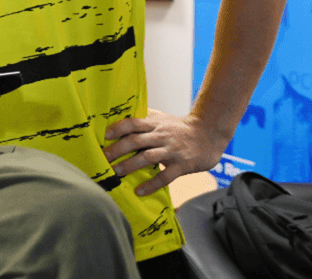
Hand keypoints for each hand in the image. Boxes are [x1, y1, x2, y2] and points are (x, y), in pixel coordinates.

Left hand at [102, 109, 225, 196]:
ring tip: (115, 173)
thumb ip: (144, 120)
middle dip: (117, 150)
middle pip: (136, 141)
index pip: (133, 123)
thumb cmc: (180, 128)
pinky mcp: (182, 165)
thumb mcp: (162, 119)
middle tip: (102, 159)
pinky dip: (151, 184)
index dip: (119, 128)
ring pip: (148, 157)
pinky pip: (165, 176)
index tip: (105, 136)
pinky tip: (139, 191)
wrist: (209, 134)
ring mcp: (172, 150)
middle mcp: (161, 135)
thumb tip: (119, 120)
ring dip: (130, 165)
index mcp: (155, 124)